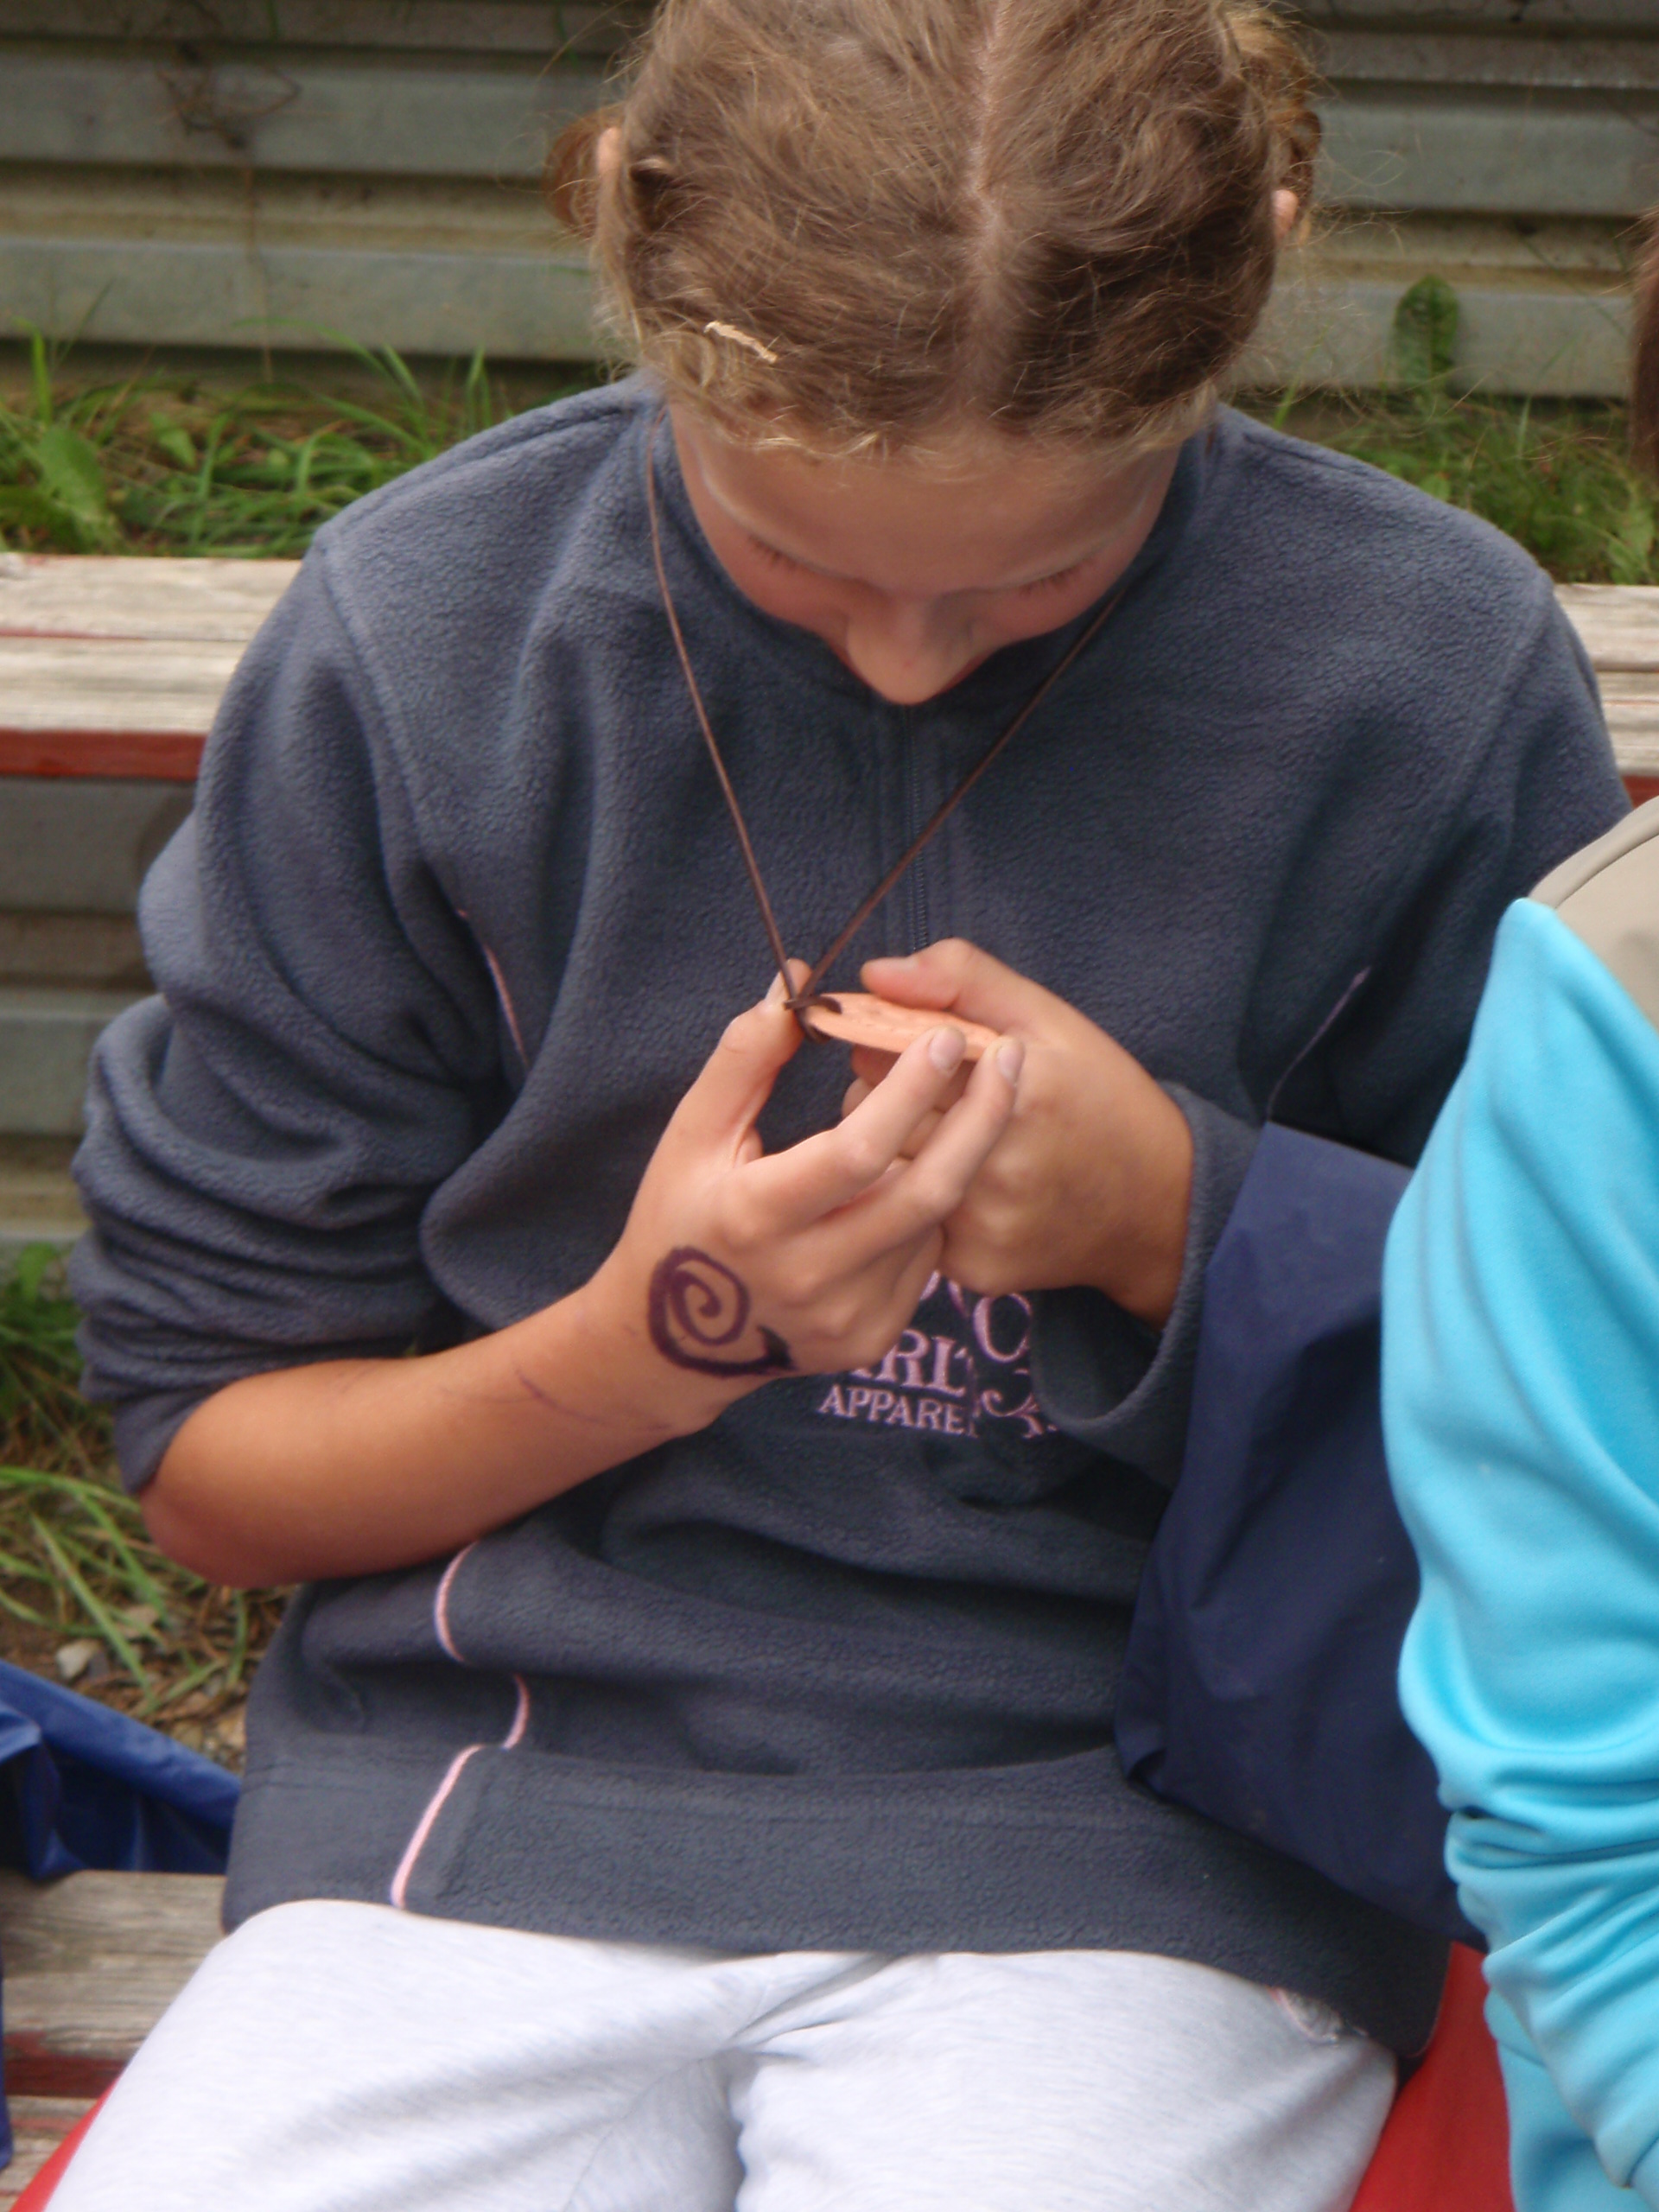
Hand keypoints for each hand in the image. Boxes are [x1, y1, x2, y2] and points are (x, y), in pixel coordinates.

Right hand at [584, 968, 1023, 1410]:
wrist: (676, 1343)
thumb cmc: (679, 1214)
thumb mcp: (691, 1132)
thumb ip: (743, 1056)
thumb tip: (797, 981)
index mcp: (756, 1216)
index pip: (856, 1151)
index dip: (908, 1090)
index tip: (945, 1036)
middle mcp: (808, 1276)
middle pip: (924, 1193)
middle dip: (979, 1119)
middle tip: (1009, 1059)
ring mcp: (845, 1317)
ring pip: (929, 1222)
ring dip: (948, 1159)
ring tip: (952, 1110)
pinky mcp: (868, 1339)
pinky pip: (923, 1260)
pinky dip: (925, 1211)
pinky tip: (905, 1182)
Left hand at [841, 942, 1191, 1325]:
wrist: (1160, 1204)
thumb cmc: (1101, 1098)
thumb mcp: (1049, 1018)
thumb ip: (961, 977)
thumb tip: (875, 973)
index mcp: (1014, 1091)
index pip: (885, 1060)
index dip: (891, 1049)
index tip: (916, 1051)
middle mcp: (993, 1165)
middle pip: (873, 1121)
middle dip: (884, 1100)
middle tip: (927, 1096)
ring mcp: (980, 1223)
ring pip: (883, 1176)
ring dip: (894, 1152)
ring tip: (939, 1137)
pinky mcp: (973, 1267)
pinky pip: (909, 1227)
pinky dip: (917, 1204)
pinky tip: (959, 1188)